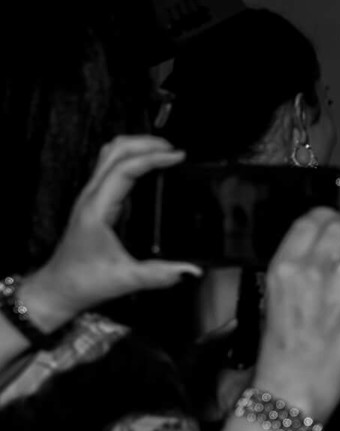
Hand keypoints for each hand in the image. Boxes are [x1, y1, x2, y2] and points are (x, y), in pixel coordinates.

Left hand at [18, 137, 200, 325]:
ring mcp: (90, 198)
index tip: (178, 156)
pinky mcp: (95, 202)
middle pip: (114, 151)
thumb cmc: (83, 281)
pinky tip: (149, 168)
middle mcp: (90, 198)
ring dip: (136, 147)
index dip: (153, 158)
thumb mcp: (125, 280)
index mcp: (97, 209)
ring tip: (164, 152)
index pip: (124, 169)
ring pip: (109, 155)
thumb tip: (191, 269)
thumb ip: (159, 275)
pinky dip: (131, 159)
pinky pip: (111, 168)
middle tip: (174, 149)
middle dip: (145, 143)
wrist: (58, 288)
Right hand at [250, 208, 339, 419]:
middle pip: (339, 225)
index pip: (309, 220)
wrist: (294, 384)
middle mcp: (310, 271)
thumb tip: (319, 244)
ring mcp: (339, 287)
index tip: (331, 222)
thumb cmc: (282, 346)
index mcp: (282, 267)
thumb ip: (295, 267)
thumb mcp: (274, 296)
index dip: (325, 216)